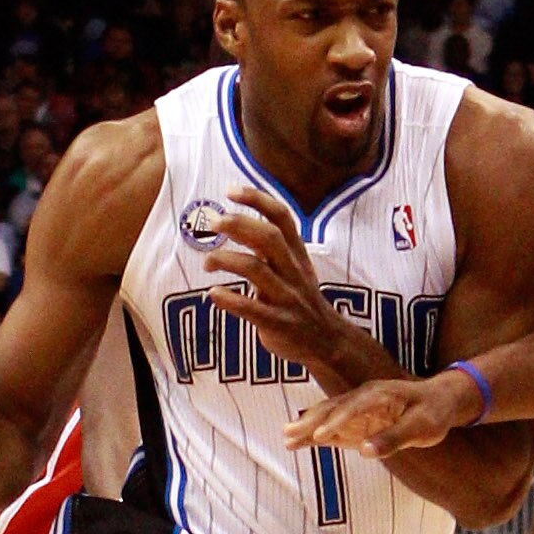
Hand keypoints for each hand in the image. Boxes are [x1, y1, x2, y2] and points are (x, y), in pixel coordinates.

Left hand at [204, 190, 344, 372]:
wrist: (326, 342)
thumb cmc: (300, 300)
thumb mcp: (295, 269)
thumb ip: (272, 249)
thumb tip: (237, 224)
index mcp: (297, 255)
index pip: (282, 218)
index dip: (257, 200)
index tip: (231, 191)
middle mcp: (293, 272)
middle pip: (268, 238)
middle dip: (238, 225)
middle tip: (213, 223)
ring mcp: (287, 297)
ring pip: (256, 269)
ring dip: (226, 260)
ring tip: (207, 262)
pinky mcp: (278, 323)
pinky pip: (251, 309)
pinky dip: (229, 299)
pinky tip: (214, 293)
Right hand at [291, 366, 479, 456]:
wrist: (439, 400)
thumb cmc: (433, 413)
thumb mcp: (422, 427)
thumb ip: (394, 437)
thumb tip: (365, 450)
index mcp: (380, 394)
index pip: (354, 406)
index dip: (338, 421)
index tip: (322, 435)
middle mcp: (364, 397)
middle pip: (333, 408)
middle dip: (311, 421)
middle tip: (289, 433)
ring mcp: (358, 407)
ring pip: (328, 415)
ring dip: (308, 426)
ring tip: (286, 437)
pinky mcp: (357, 419)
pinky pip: (333, 426)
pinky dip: (315, 434)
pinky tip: (298, 442)